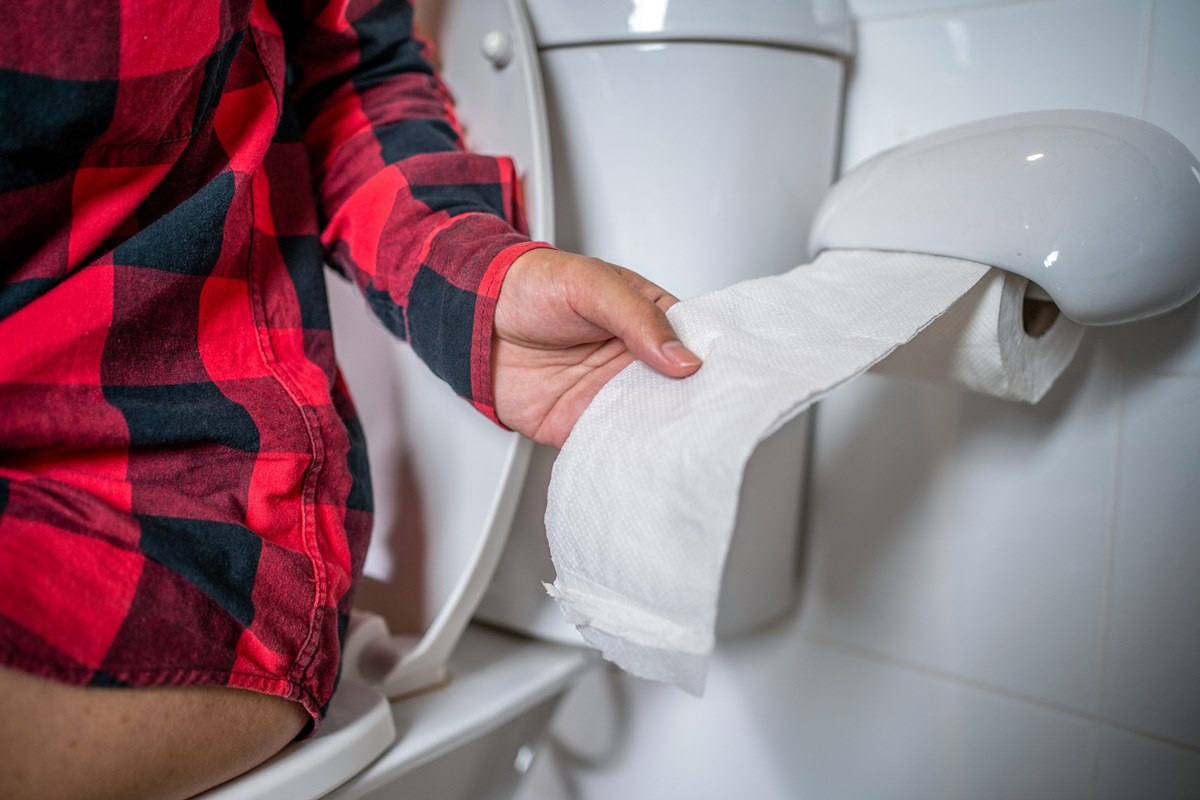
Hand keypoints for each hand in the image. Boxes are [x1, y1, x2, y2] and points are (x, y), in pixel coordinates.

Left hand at [493, 248, 701, 446]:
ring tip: (688, 445)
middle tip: (717, 421)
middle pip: (680, 391)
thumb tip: (681, 357)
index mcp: (649, 320)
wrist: (474, 316)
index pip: (695, 344)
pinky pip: (611, 444)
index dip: (713, 362)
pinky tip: (642, 457)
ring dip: (666, 434)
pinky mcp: (581, 424)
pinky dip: (626, 454)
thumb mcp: (592, 284)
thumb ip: (638, 319)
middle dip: (696, 407)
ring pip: (651, 422)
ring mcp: (610, 395)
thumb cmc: (531, 287)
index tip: (734, 380)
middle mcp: (635, 362)